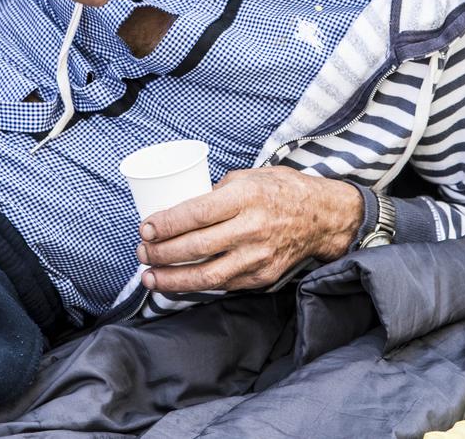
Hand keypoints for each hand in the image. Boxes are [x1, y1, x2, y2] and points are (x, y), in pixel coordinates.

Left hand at [136, 167, 362, 292]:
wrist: (323, 217)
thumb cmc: (281, 190)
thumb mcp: (249, 176)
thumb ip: (217, 191)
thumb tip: (182, 206)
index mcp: (246, 196)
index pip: (197, 213)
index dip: (167, 223)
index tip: (145, 228)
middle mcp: (252, 228)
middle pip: (197, 247)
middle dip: (161, 253)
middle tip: (141, 252)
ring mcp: (258, 256)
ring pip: (207, 276)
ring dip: (172, 279)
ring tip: (149, 277)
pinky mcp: (263, 277)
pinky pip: (223, 285)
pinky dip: (196, 286)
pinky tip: (178, 283)